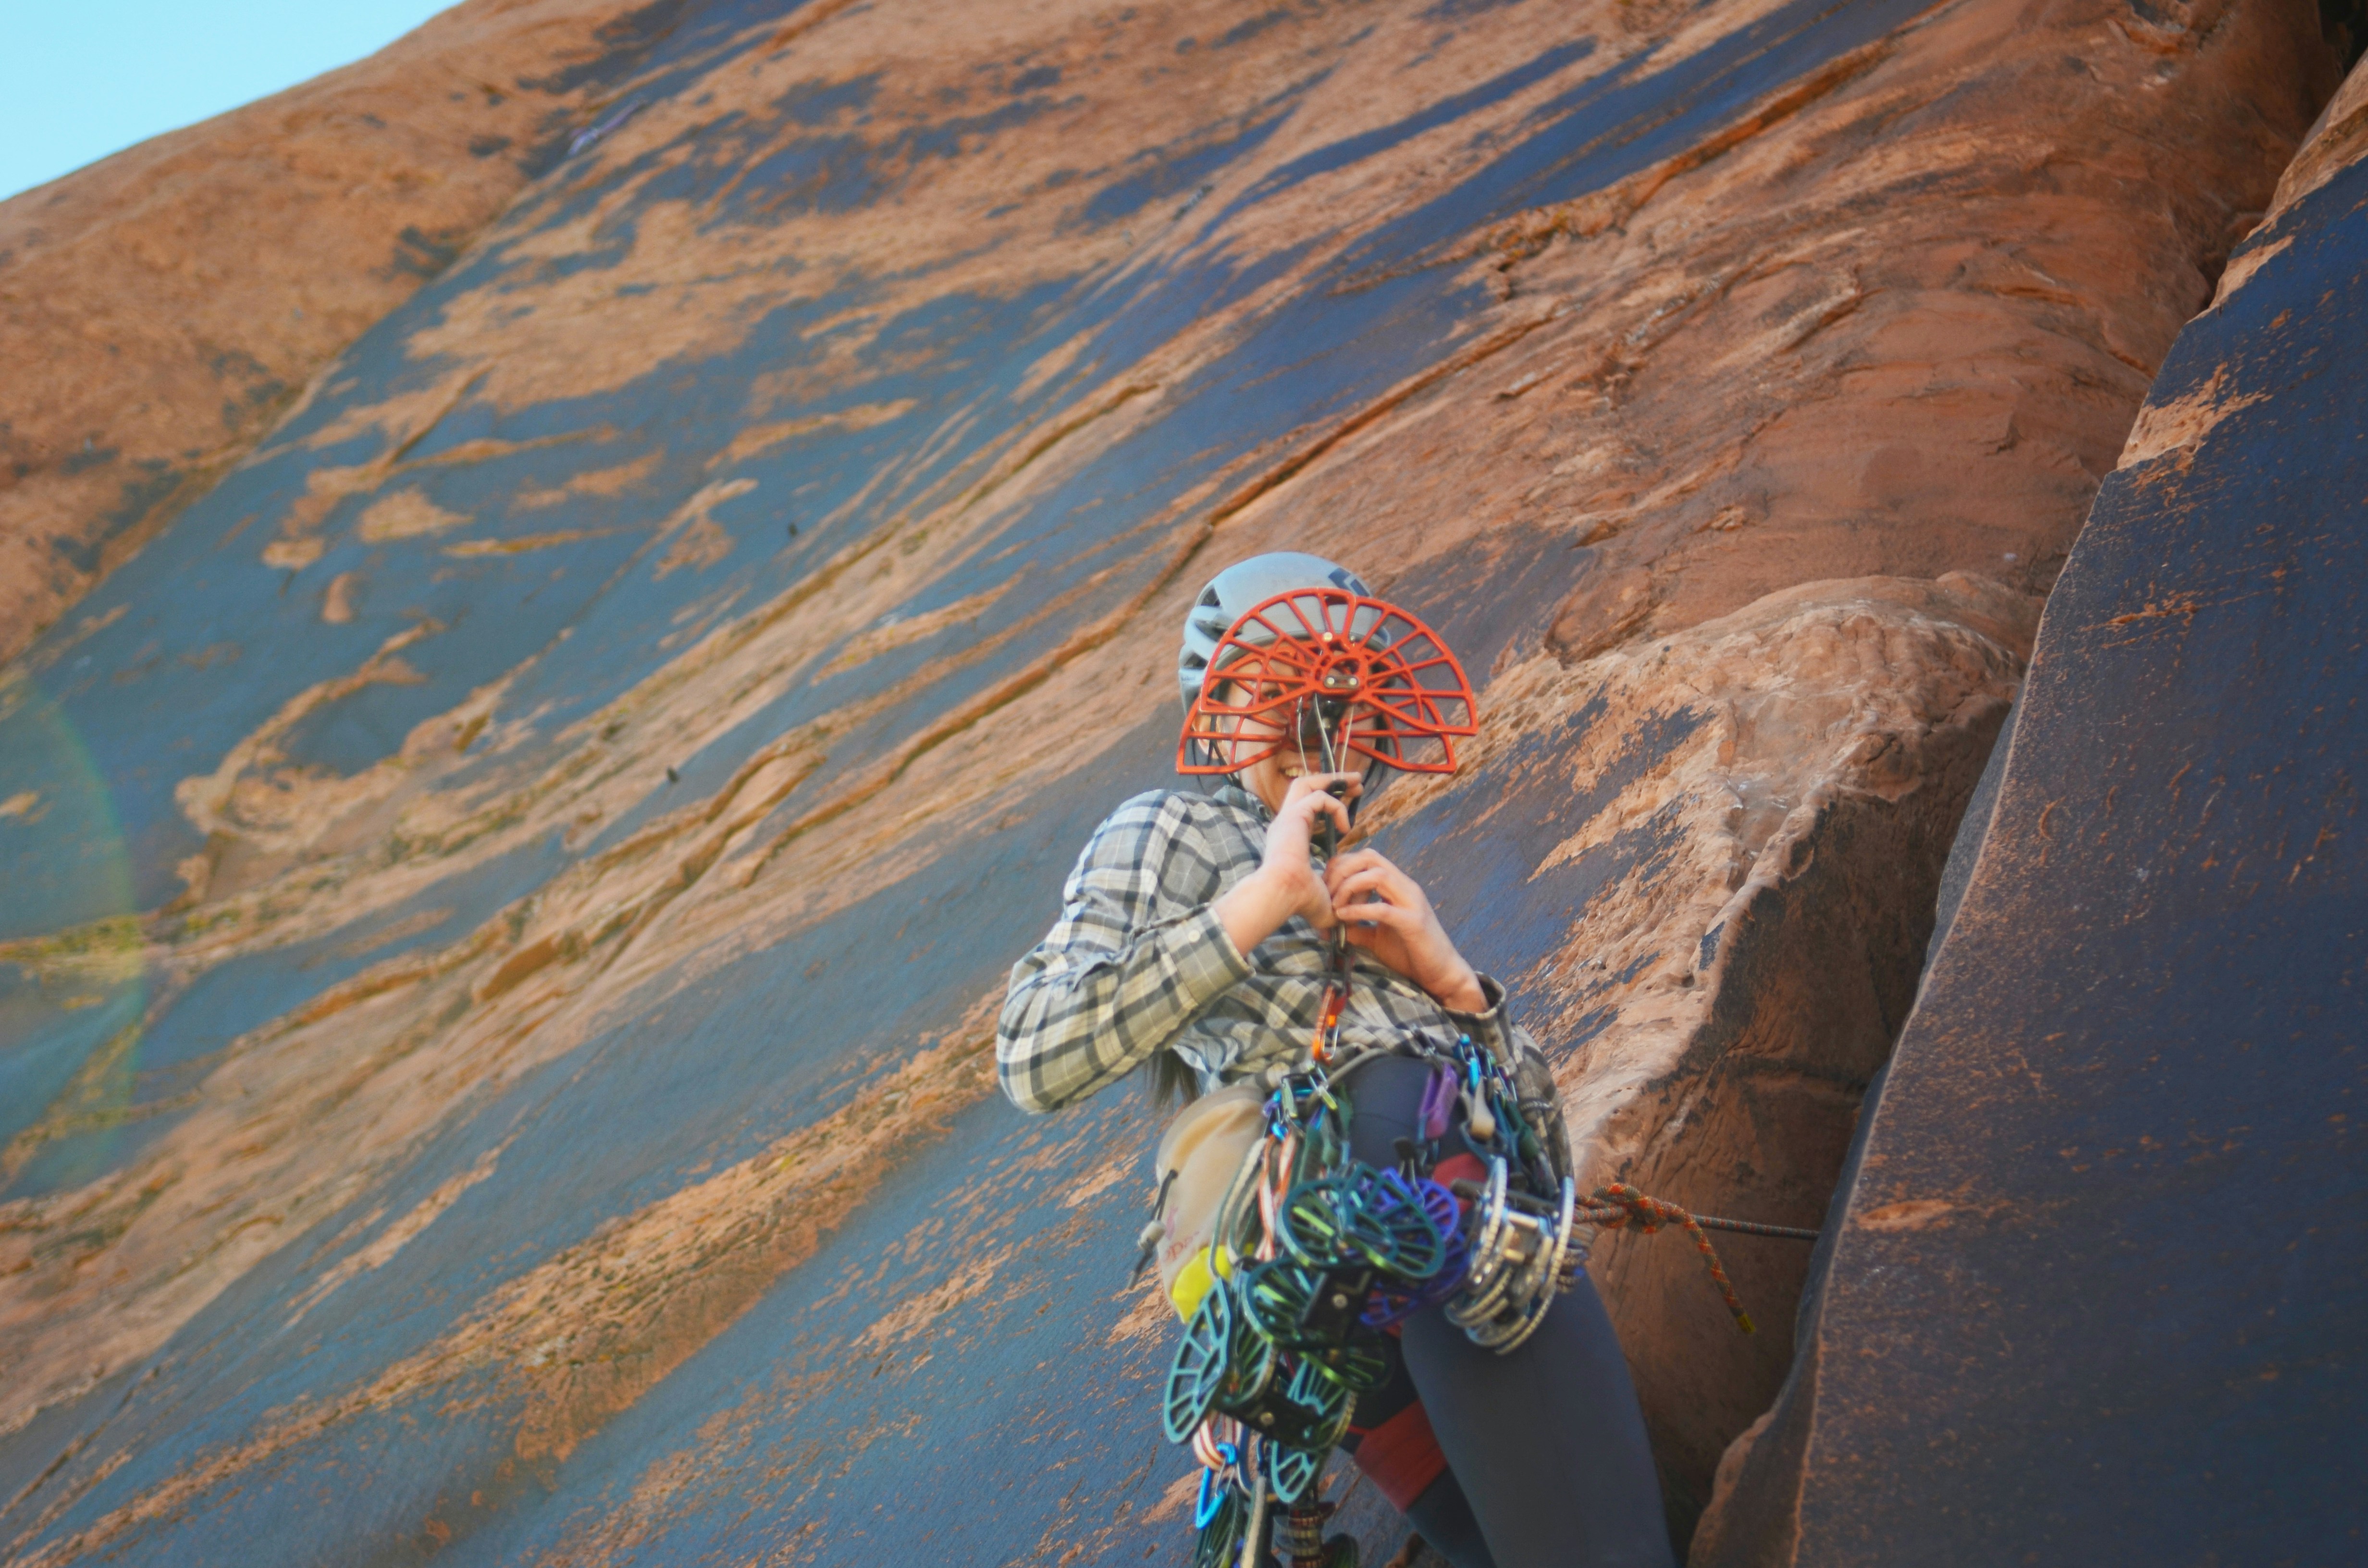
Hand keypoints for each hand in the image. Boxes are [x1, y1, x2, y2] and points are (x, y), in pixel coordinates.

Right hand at [1212, 773, 1358, 954]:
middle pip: (1304, 787)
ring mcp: (1286, 817)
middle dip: (1331, 781)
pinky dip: (1336, 808)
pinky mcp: (1293, 816)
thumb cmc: (1300, 901)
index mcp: (1289, 837)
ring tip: (1357, 782)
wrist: (1283, 895)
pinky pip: (1319, 798)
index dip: (1330, 802)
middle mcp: (1285, 823)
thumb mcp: (1325, 895)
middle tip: (1356, 782)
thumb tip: (1354, 904)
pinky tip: (1346, 829)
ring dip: (1333, 781)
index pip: (1306, 807)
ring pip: (1306, 783)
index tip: (1351, 803)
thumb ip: (1337, 893)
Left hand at [1324, 848, 1485, 1011]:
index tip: (1326, 887)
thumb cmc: (1410, 953)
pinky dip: (1359, 909)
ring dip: (1349, 886)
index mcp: (1398, 886)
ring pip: (1378, 875)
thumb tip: (1330, 925)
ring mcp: (1412, 903)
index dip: (1342, 866)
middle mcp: (1406, 887)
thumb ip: (1356, 927)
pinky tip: (1344, 917)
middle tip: (1326, 893)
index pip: (1367, 858)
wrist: (1441, 973)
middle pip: (1370, 858)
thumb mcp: (1376, 937)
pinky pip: (1383, 909)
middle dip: (1342, 870)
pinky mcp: (1414, 923)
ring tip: (1335, 905)